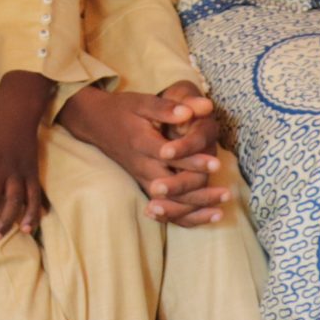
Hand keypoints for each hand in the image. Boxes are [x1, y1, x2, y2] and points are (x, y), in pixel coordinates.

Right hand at [57, 83, 230, 225]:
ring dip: (194, 208)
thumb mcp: (142, 102)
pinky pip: (163, 208)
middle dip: (197, 192)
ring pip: (168, 202)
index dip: (192, 160)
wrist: (95, 123)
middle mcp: (141, 165)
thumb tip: (192, 110)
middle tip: (224, 193)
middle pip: (170, 186)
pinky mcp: (143, 185)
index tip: (216, 162)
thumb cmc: (122, 110)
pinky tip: (206, 217)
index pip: (169, 156)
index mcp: (141, 142)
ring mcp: (141, 178)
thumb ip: (167, 107)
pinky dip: (183, 216)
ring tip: (220, 210)